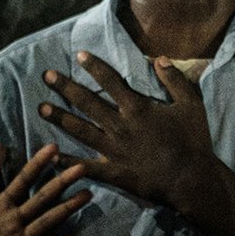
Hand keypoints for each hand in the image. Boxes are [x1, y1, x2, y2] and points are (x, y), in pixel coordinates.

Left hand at [38, 53, 220, 214]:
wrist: (191, 179)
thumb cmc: (193, 141)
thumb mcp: (191, 104)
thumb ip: (174, 80)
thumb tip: (159, 58)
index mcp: (136, 107)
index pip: (110, 81)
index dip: (93, 67)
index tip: (78, 56)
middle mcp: (119, 125)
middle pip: (87, 102)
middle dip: (65, 87)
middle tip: (47, 76)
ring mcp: (113, 149)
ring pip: (80, 130)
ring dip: (59, 118)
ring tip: (41, 108)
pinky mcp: (113, 171)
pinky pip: (85, 165)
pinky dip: (67, 161)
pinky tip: (51, 155)